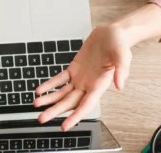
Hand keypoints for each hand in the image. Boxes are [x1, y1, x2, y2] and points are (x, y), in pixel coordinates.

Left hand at [33, 4, 160, 129]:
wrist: (113, 34)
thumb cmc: (120, 45)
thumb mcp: (123, 55)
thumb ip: (122, 71)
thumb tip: (120, 86)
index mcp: (100, 85)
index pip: (85, 105)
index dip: (75, 116)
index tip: (64, 126)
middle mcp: (88, 85)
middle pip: (69, 102)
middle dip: (55, 111)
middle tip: (42, 118)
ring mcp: (80, 77)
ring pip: (62, 92)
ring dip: (49, 99)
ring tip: (36, 104)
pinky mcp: (74, 68)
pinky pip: (60, 79)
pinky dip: (49, 85)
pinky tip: (40, 90)